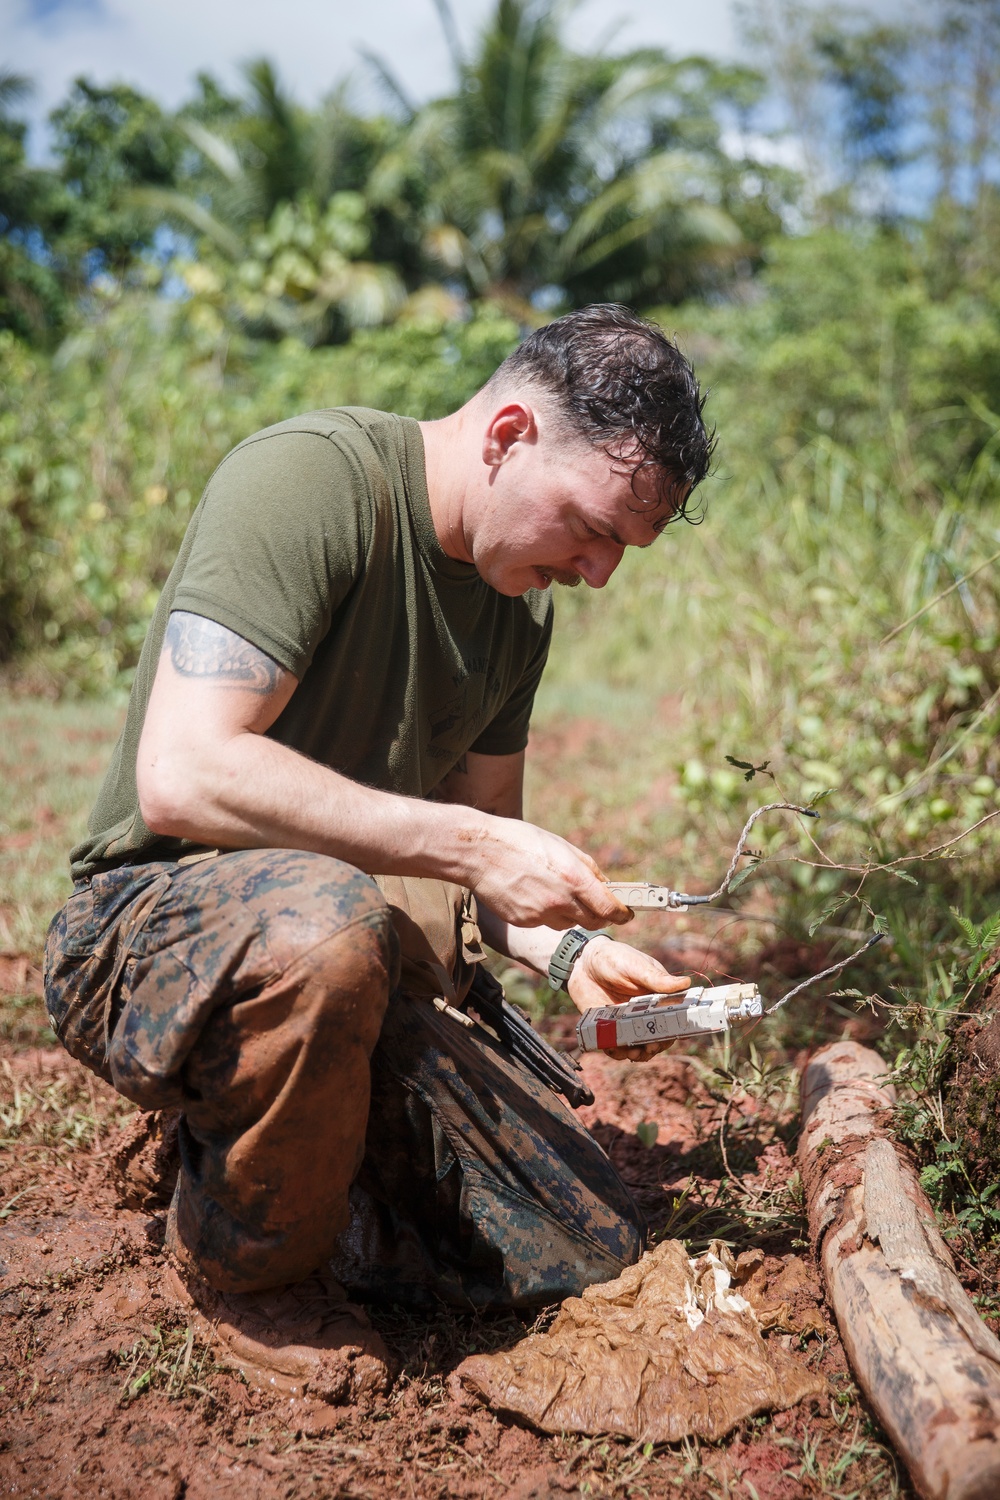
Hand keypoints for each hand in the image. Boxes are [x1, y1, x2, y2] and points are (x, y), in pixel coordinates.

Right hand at [465, 815, 632, 929]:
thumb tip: (604, 884)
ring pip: (567, 923)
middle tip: (600, 906)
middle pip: (593, 921)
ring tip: (556, 891)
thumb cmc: (520, 841)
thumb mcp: (561, 845)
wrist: (478, 852)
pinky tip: (534, 893)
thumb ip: (587, 867)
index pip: (609, 908)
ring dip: (571, 913)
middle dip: (600, 916)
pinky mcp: (524, 921)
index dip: (622, 913)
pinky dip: (547, 913)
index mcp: (574, 878)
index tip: (626, 914)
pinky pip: (544, 922)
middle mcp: (560, 900)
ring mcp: (540, 914)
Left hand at [568, 938, 689, 1062]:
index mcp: (657, 998)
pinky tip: (613, 1048)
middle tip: (650, 1047)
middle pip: (656, 1037)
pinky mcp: (607, 1028)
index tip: (672, 1035)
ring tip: (632, 1053)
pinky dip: (615, 1051)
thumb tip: (686, 983)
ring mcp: (626, 1023)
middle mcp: (644, 1014)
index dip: (675, 1030)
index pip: (673, 1018)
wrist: (582, 962)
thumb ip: (656, 979)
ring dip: (638, 1054)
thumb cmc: (614, 958)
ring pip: (637, 1046)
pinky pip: (614, 1045)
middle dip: (655, 1046)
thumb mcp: (636, 967)